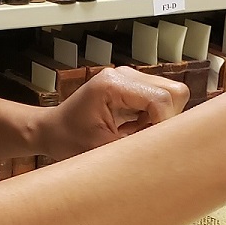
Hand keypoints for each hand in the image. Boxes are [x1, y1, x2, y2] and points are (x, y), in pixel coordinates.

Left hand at [34, 66, 188, 160]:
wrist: (51, 130)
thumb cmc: (68, 141)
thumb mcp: (103, 151)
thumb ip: (137, 146)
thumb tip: (169, 150)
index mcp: (113, 84)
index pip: (162, 99)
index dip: (165, 125)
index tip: (151, 144)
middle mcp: (124, 74)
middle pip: (174, 91)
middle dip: (168, 119)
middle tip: (146, 138)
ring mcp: (129, 76)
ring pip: (172, 94)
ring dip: (162, 118)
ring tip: (138, 133)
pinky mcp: (133, 84)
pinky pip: (161, 98)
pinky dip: (156, 116)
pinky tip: (136, 127)